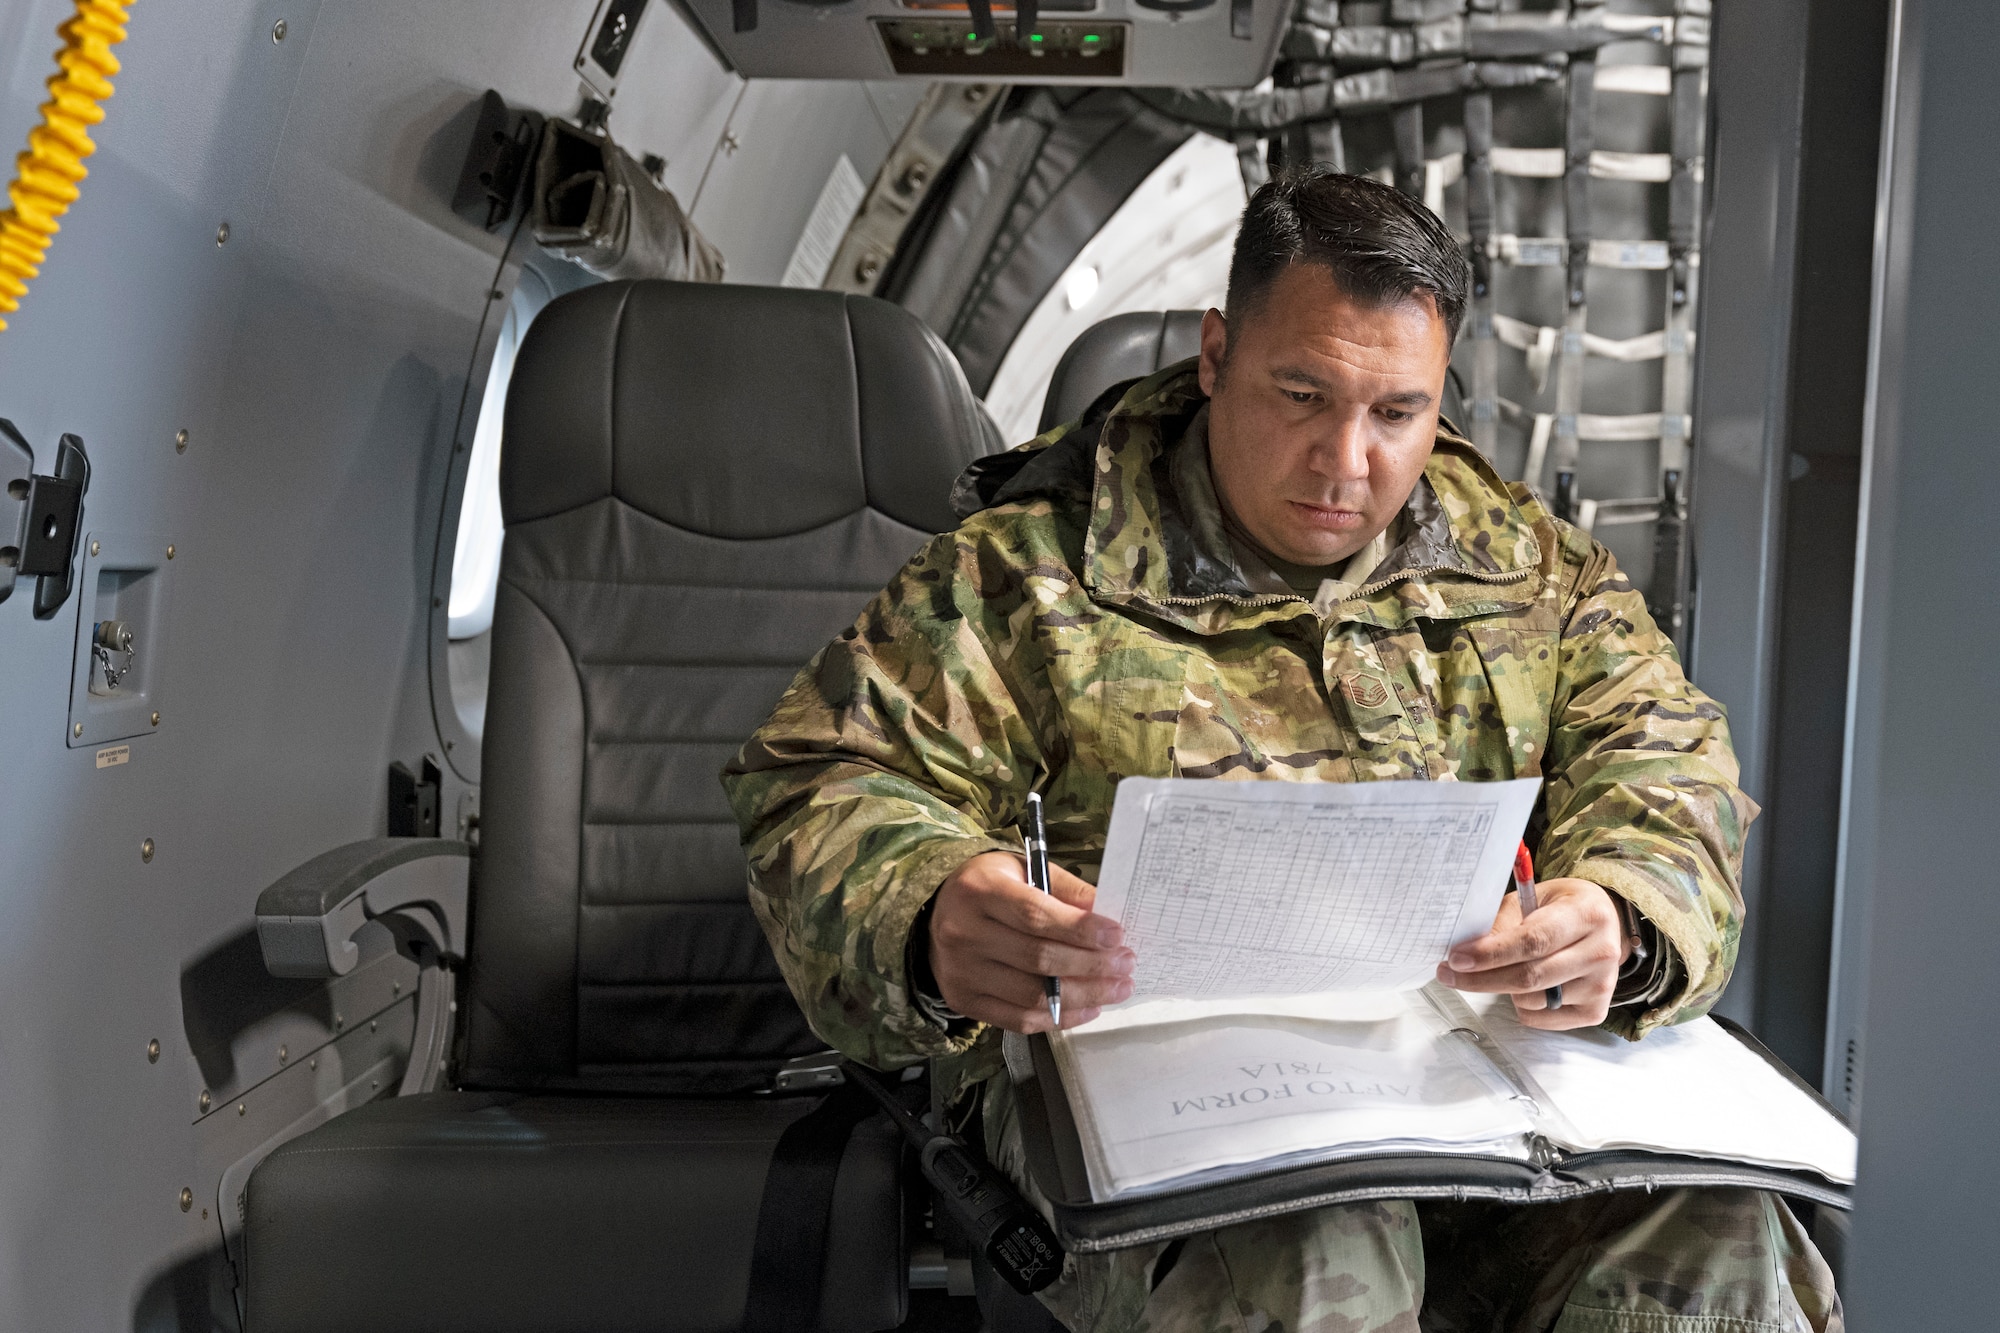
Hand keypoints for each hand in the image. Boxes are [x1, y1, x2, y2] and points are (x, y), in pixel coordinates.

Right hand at [928, 851, 1133, 1033]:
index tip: (1117, 936)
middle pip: (1038, 958)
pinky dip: (1060, 1018)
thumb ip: (1065, 890)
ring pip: (1033, 995)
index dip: (1080, 929)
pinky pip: (1019, 1019)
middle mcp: (964, 933)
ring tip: (1116, 989)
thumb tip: (1107, 915)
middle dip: (1091, 965)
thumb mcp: (1023, 869)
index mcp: (979, 891)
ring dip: (1084, 995)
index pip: (1035, 915)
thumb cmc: (990, 887)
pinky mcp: (964, 1000)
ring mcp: (962, 971)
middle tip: (1126, 964)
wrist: (936, 913)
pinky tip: (1088, 1008)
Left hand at [1435, 878, 1631, 1029]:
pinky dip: (1522, 1006)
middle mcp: (1601, 952)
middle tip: (1449, 974)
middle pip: (1530, 977)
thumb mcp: (1530, 899)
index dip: (1491, 953)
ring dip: (1504, 990)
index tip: (1457, 958)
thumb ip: (1502, 923)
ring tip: (1506, 968)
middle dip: (1481, 978)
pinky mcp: (1595, 1011)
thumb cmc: (1560, 908)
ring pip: (1532, 1001)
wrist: (1603, 923)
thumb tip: (1466, 953)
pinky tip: (1527, 985)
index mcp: (1586, 915)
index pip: (1533, 941)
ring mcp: (1602, 986)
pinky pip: (1541, 1019)